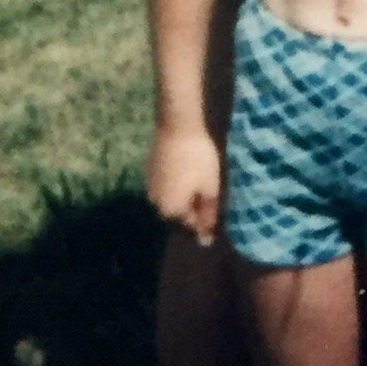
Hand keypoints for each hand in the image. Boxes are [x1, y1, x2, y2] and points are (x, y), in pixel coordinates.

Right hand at [147, 129, 222, 245]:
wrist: (177, 126)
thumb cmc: (198, 159)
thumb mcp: (210, 188)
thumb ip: (208, 214)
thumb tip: (206, 239)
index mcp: (171, 211)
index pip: (190, 225)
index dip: (205, 222)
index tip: (217, 216)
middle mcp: (156, 203)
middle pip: (178, 213)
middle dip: (194, 209)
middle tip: (210, 198)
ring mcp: (150, 186)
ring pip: (171, 199)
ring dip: (185, 196)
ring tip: (201, 185)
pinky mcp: (149, 171)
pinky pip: (166, 186)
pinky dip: (178, 184)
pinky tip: (188, 174)